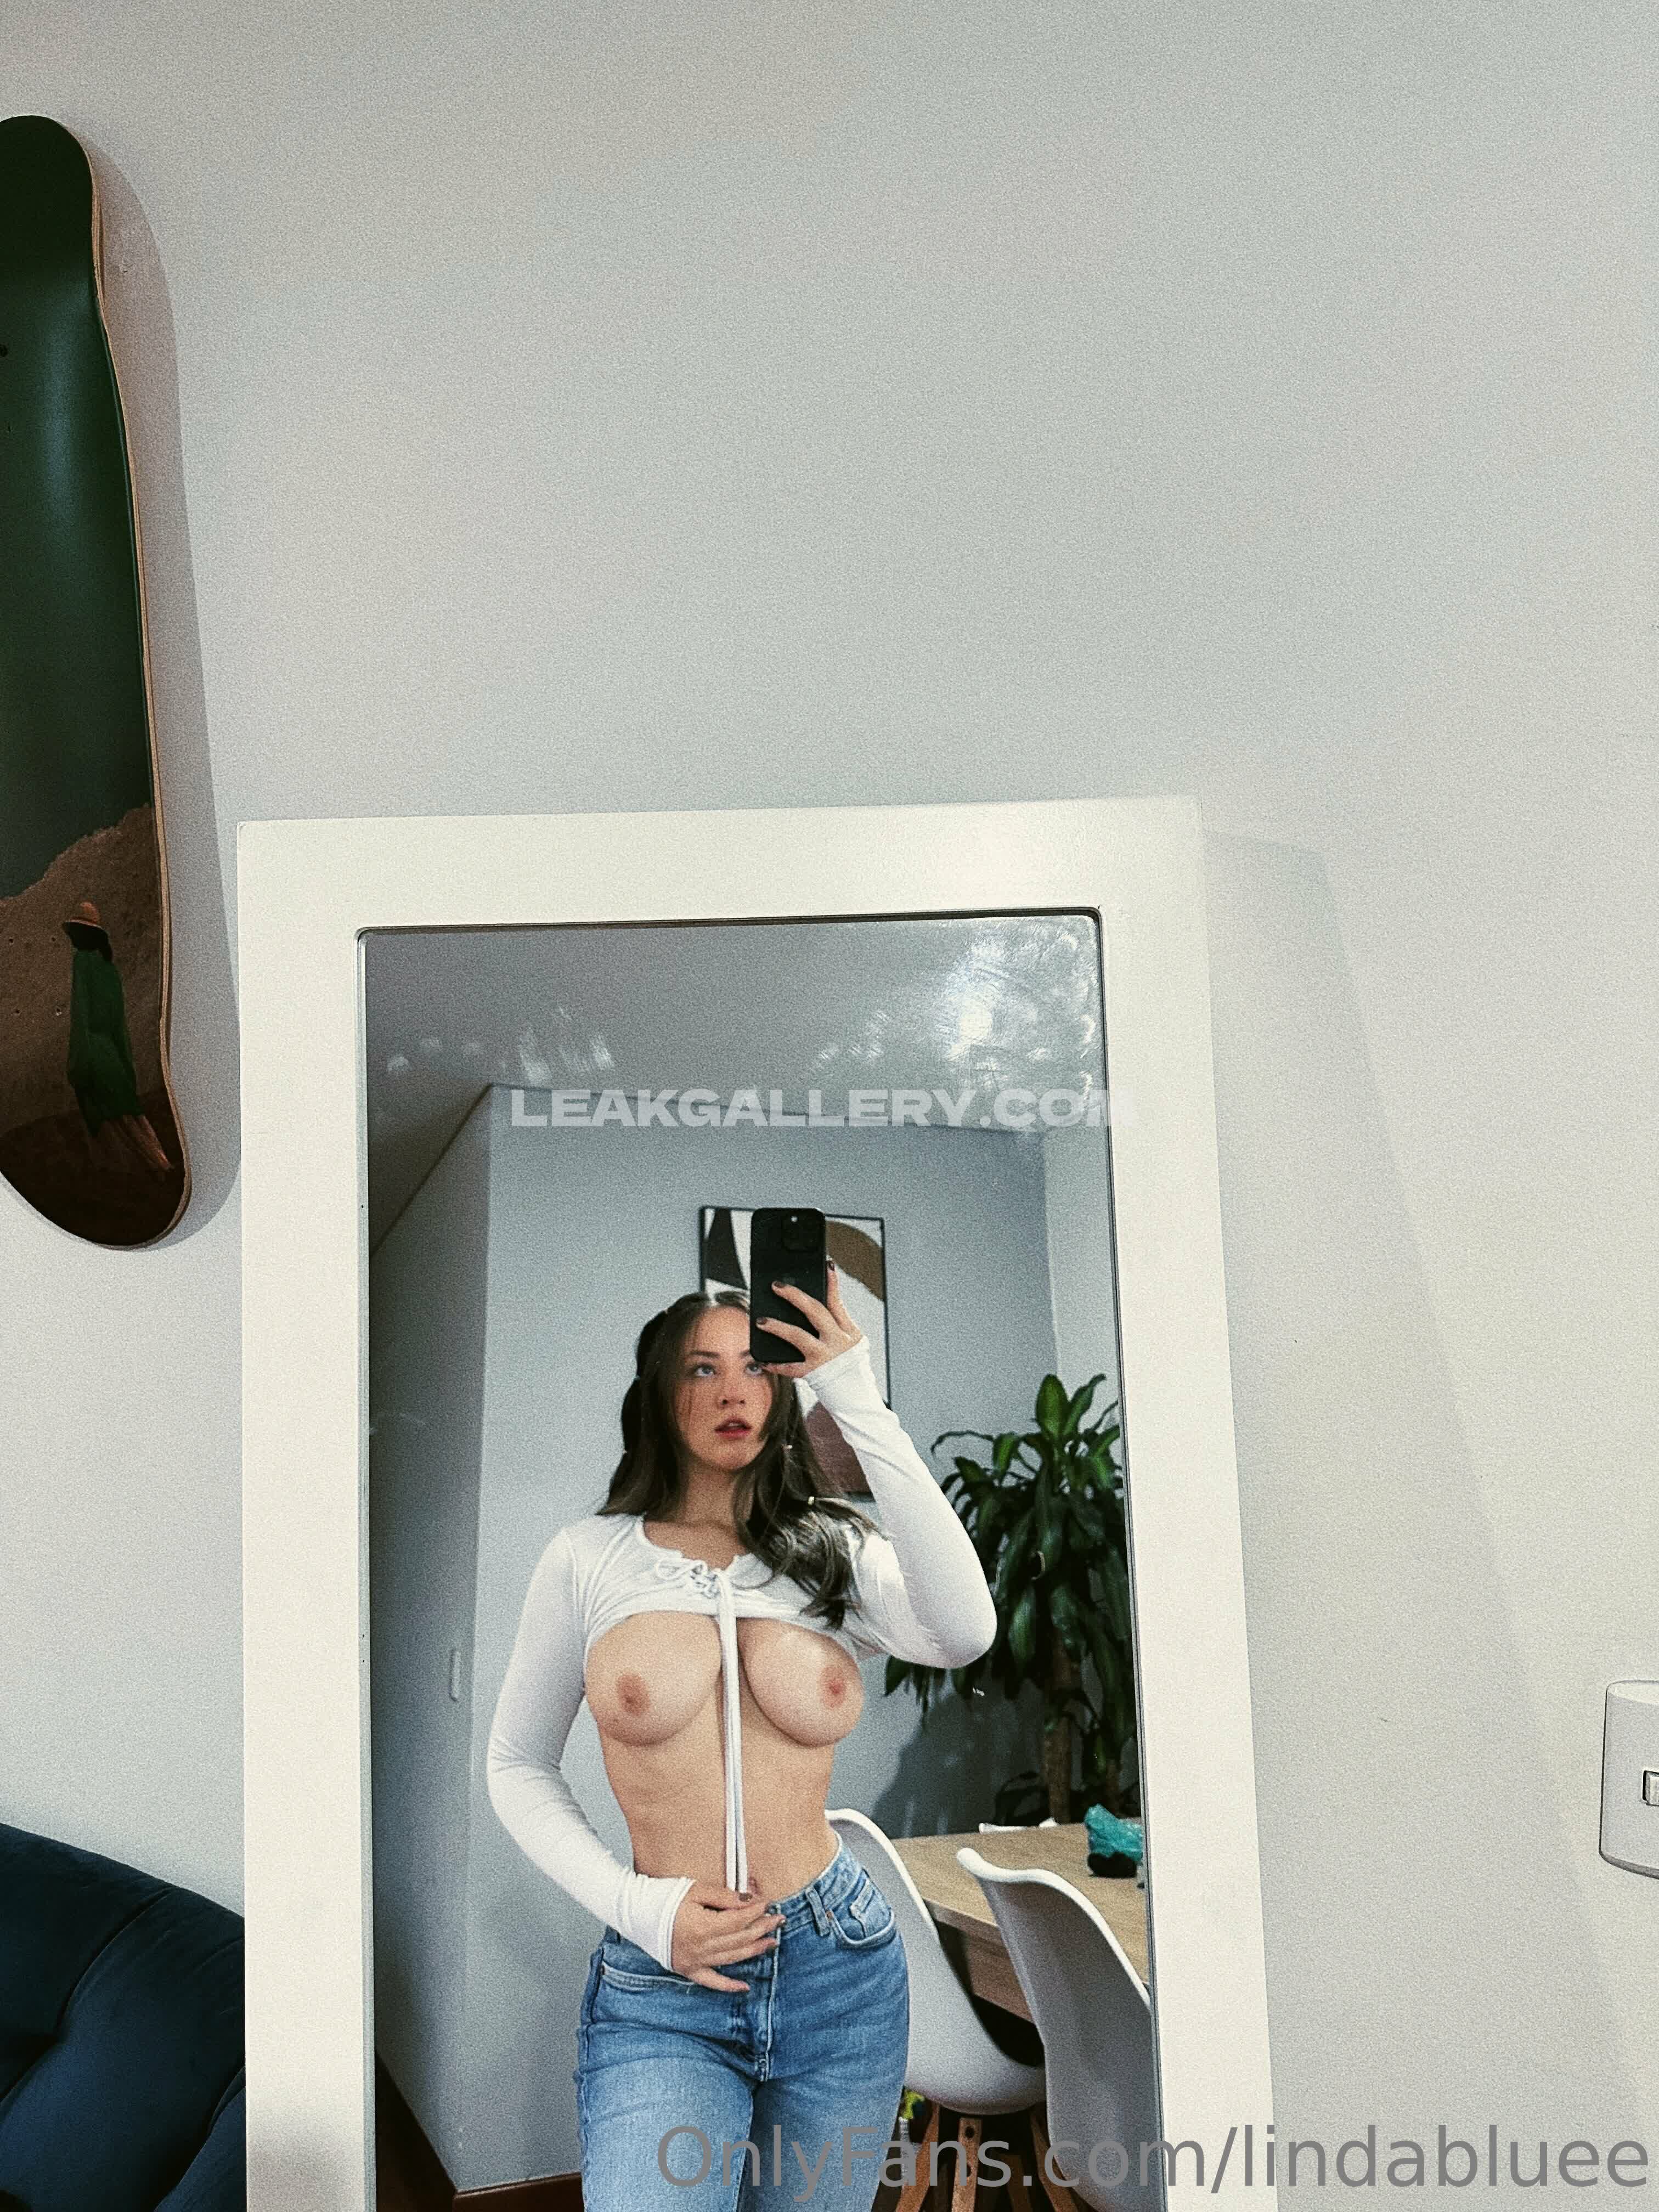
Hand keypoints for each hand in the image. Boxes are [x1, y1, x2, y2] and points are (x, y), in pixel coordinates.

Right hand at [670, 1880, 783, 1990]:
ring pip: (731, 1959)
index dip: (755, 1911)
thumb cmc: (666, 1897)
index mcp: (701, 1927)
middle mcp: (699, 1948)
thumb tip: (750, 1900)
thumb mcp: (696, 1890)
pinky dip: (728, 1986)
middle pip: (738, 1939)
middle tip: (778, 1921)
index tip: (768, 1903)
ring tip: (771, 1943)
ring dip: (753, 1951)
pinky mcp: (688, 1970)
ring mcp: (694, 1962)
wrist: (638, 1914)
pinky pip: (712, 1982)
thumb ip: (724, 1897)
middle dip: (761, 1929)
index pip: (738, 1921)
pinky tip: (745, 1986)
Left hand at [758, 1257, 864, 1378]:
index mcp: (849, 1332)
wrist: (857, 1398)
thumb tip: (812, 1305)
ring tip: (761, 1321)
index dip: (832, 1282)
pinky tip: (763, 1360)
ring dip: (777, 1326)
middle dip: (794, 1296)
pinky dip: (775, 1364)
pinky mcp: (813, 1373)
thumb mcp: (852, 1343)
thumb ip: (836, 1326)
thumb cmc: (851, 1368)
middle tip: (776, 1286)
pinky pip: (790, 1367)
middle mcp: (837, 1342)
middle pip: (815, 1311)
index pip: (837, 1302)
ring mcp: (825, 1357)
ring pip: (797, 1336)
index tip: (827, 1264)